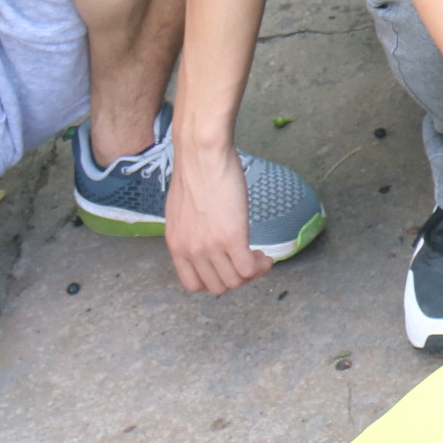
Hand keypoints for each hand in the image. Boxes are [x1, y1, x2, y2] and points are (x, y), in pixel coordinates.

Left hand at [163, 139, 269, 293]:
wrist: (201, 156)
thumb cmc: (195, 173)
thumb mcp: (184, 212)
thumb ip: (192, 232)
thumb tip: (208, 237)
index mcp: (176, 245)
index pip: (193, 284)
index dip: (215, 280)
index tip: (227, 267)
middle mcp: (191, 250)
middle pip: (218, 287)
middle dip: (236, 279)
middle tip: (247, 261)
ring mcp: (210, 246)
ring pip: (235, 281)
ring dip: (252, 273)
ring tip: (258, 257)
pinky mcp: (231, 238)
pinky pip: (248, 269)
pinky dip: (261, 267)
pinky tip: (265, 255)